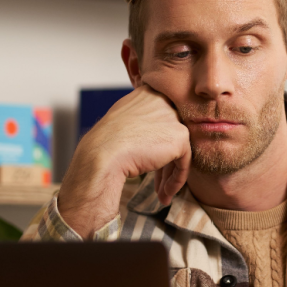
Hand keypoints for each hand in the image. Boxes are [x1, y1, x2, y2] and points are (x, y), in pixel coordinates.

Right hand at [57, 84, 191, 236]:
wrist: (102, 155)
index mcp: (149, 92)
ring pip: (179, 151)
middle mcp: (164, 100)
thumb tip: (153, 131)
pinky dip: (176, 181)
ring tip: (160, 192)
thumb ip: (142, 117)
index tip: (152, 162)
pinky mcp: (180, 136)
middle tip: (157, 182)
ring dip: (169, 175)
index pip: (163, 119)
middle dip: (165, 163)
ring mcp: (173, 117)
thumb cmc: (106, 142)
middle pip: (172, 136)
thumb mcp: (123, 118)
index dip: (158, 144)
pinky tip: (164, 194)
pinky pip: (184, 163)